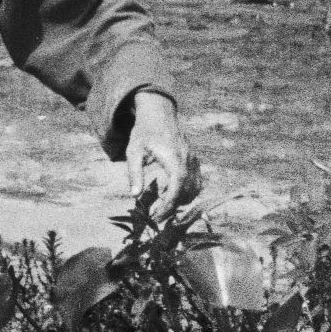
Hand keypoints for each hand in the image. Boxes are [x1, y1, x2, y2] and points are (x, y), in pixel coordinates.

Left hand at [125, 89, 198, 216]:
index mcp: (174, 158)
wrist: (159, 115)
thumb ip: (134, 173)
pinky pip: (197, 181)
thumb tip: (135, 196)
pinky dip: (187, 192)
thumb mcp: (133, 152)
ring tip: (163, 204)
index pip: (177, 187)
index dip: (169, 205)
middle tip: (157, 216)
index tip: (158, 217)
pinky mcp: (195, 160)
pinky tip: (170, 192)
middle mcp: (188, 160)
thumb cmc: (144, 133)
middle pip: (188, 191)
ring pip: (196, 188)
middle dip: (174, 206)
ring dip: (182, 200)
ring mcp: (194, 160)